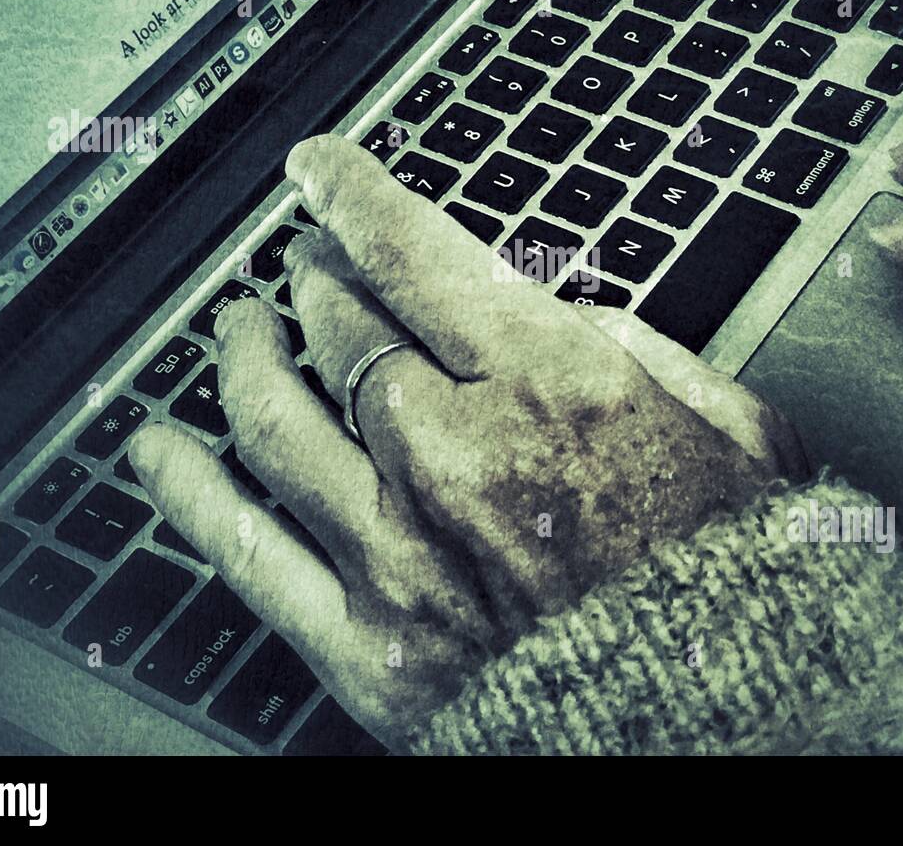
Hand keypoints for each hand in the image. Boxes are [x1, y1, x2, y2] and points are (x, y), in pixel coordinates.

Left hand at [130, 136, 805, 748]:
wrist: (733, 731)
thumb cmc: (746, 589)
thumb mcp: (740, 435)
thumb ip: (643, 350)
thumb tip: (559, 312)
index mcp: (556, 385)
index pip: (411, 250)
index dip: (349, 193)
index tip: (319, 170)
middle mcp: (460, 450)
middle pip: (339, 322)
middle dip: (315, 273)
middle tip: (309, 262)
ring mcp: (399, 549)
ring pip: (274, 413)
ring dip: (243, 352)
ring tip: (236, 328)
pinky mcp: (368, 644)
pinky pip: (244, 549)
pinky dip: (187, 489)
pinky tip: (157, 450)